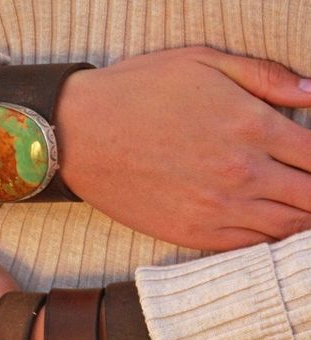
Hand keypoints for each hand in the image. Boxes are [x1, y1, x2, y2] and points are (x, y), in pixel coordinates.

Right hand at [56, 46, 310, 249]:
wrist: (81, 135)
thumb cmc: (139, 92)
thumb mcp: (204, 63)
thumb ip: (265, 77)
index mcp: (250, 125)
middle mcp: (241, 173)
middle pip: (309, 197)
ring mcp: (216, 208)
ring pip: (284, 228)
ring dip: (303, 225)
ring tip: (305, 219)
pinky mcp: (192, 233)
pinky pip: (248, 247)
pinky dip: (272, 244)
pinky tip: (278, 234)